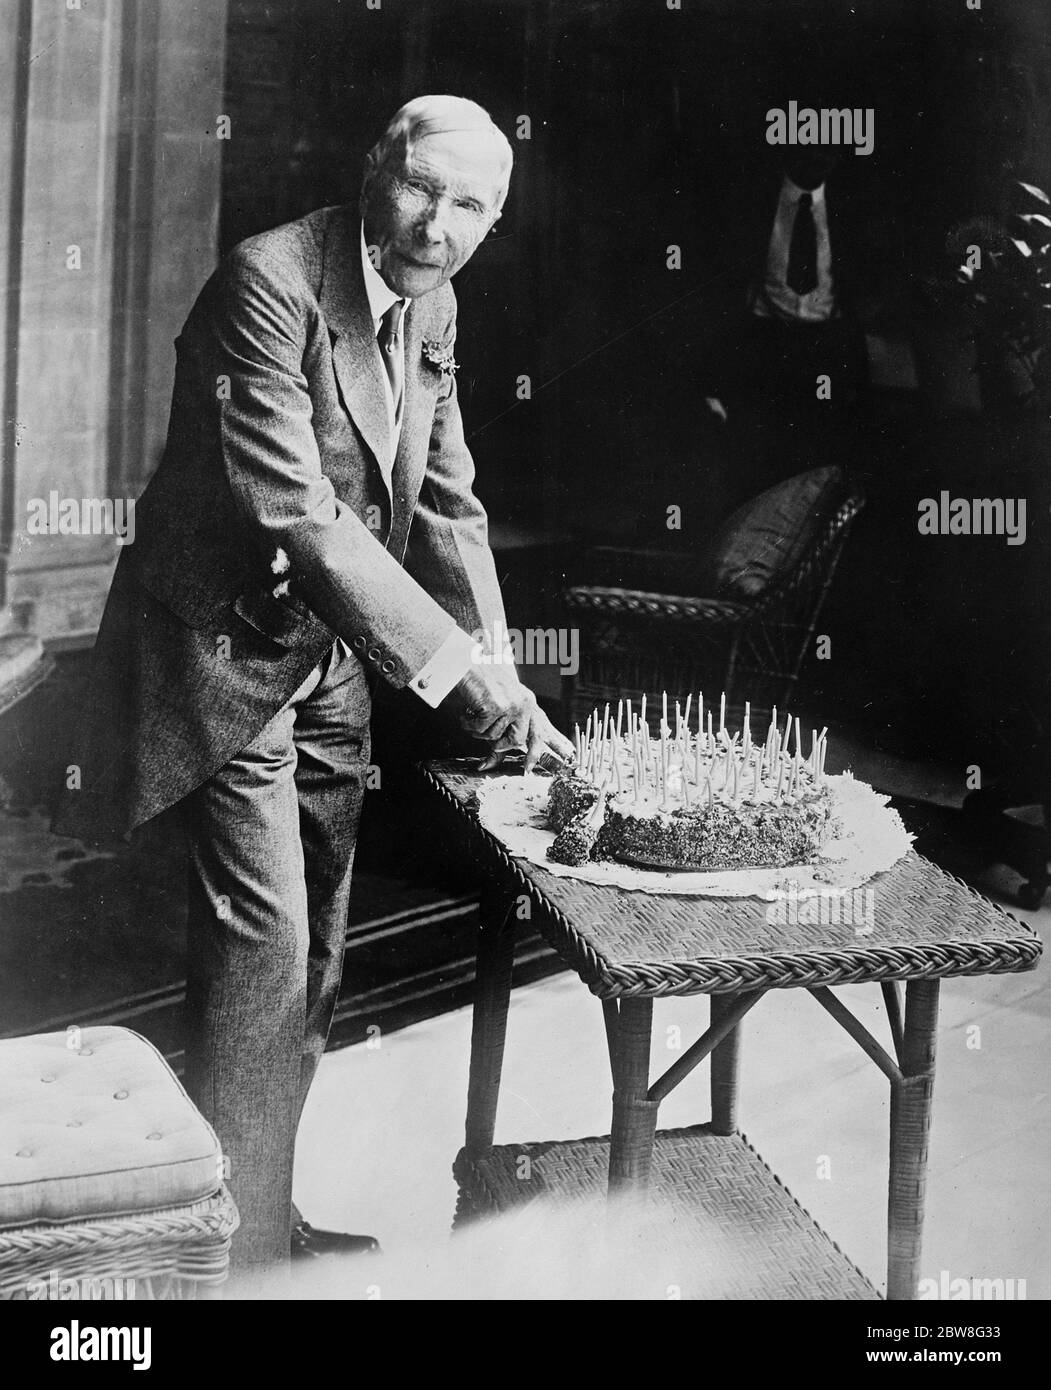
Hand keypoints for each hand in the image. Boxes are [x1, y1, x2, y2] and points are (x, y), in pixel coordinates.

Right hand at [442, 664, 574, 772]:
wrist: (465, 663)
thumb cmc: (479, 685)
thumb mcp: (496, 708)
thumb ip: (498, 734)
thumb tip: (489, 764)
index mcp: (528, 702)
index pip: (537, 732)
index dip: (534, 753)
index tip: (527, 770)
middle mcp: (524, 703)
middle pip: (516, 740)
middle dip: (498, 744)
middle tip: (484, 737)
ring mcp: (511, 705)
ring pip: (494, 737)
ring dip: (478, 730)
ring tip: (472, 713)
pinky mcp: (496, 707)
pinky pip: (481, 730)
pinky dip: (469, 724)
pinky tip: (466, 711)